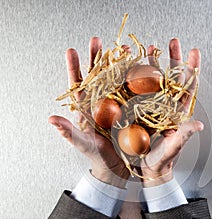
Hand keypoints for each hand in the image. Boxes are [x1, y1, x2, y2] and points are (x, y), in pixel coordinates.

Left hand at [49, 37, 129, 187]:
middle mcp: (103, 104)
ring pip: (118, 81)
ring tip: (124, 48)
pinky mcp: (132, 110)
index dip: (75, 68)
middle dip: (98, 58)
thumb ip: (69, 133)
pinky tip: (143, 67)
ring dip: (121, 64)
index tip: (72, 51)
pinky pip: (136, 93)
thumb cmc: (98, 157)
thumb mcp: (84, 145)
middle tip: (97, 41)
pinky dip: (140, 80)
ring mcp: (118, 105)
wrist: (117, 167)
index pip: (79, 85)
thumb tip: (51, 120)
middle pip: (99, 77)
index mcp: (88, 109)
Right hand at [141, 39, 203, 186]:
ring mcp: (151, 108)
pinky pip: (136, 91)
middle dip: (173, 59)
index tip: (194, 51)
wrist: (146, 169)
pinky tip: (131, 67)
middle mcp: (165, 107)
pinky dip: (134, 78)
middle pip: (171, 79)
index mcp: (177, 114)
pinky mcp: (137, 111)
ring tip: (151, 47)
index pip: (187, 88)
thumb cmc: (161, 162)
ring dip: (153, 64)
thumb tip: (199, 124)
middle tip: (172, 41)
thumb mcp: (171, 150)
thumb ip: (183, 136)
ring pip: (153, 82)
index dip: (192, 70)